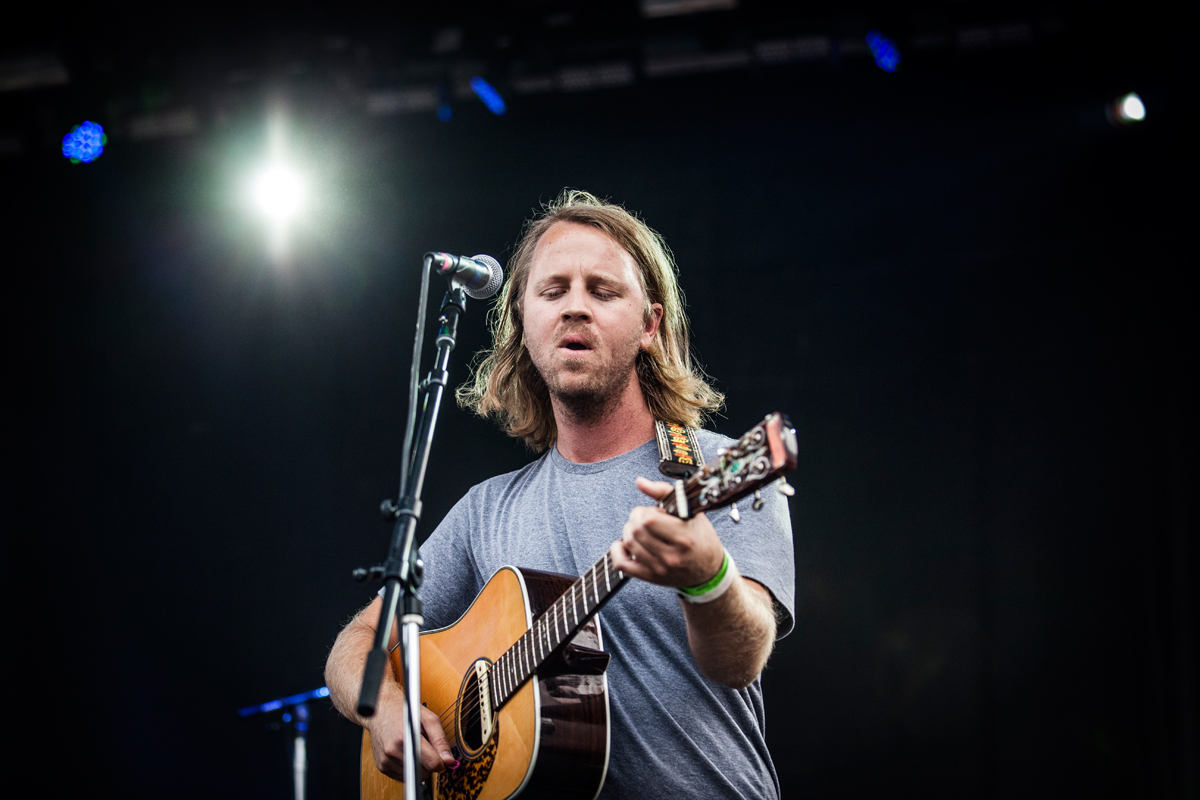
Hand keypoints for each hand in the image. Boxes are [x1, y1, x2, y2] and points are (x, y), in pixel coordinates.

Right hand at [368, 701, 457, 781]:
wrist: (381, 710)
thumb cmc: (405, 712)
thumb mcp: (428, 719)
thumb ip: (441, 740)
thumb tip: (449, 761)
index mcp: (405, 737)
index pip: (432, 764)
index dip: (441, 762)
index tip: (441, 756)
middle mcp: (393, 750)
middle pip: (424, 773)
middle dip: (429, 763)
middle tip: (426, 747)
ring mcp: (386, 760)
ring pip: (414, 776)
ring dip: (419, 765)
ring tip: (413, 747)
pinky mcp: (382, 766)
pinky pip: (403, 777)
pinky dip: (409, 768)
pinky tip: (406, 753)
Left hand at [609, 477, 725, 588]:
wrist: (709, 570)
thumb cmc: (701, 538)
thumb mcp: (691, 511)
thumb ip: (664, 492)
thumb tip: (640, 482)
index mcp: (683, 537)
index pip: (649, 519)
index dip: (646, 511)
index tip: (654, 511)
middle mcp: (672, 555)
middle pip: (636, 530)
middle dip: (636, 519)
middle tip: (645, 518)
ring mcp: (660, 568)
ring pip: (629, 543)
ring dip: (629, 531)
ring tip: (639, 529)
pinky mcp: (651, 577)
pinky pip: (623, 564)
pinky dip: (617, 551)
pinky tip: (623, 544)